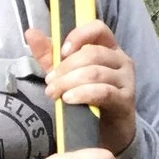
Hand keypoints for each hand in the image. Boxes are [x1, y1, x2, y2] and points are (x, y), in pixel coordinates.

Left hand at [27, 24, 137, 155]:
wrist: (107, 131)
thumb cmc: (87, 98)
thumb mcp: (65, 74)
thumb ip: (49, 55)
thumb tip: (31, 32)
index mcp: (109, 48)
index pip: (99, 28)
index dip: (79, 36)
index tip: (61, 52)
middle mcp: (121, 60)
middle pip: (93, 53)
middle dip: (66, 68)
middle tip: (49, 83)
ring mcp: (126, 80)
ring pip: (95, 72)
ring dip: (69, 82)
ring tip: (54, 94)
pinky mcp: (126, 100)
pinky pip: (104, 91)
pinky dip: (83, 94)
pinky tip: (69, 100)